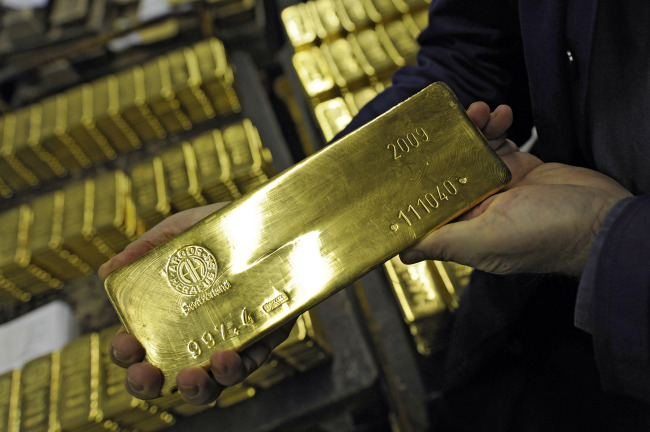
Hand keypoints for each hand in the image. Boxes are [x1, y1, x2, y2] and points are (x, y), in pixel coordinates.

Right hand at [98, 203, 293, 404]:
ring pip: (210, 383)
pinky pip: (250, 364)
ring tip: (192, 376)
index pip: (138, 347)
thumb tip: (107, 270)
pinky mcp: (263, 339)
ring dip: (196, 389)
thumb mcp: (181, 231)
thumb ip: (147, 248)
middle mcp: (196, 336)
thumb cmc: (220, 227)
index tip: (126, 344)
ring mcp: (230, 341)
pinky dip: (236, 368)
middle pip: (166, 377)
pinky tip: (226, 357)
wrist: (273, 219)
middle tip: (146, 374)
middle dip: (149, 385)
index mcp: (168, 316)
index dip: (125, 354)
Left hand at [400, 102, 631, 276]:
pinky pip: (498, 143)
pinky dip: (497, 126)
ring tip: (480, 110)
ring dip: (472, 128)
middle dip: (444, 144)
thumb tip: (403, 252)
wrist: (603, 218)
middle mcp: (478, 209)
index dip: (415, 181)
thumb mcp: (487, 241)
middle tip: (448, 119)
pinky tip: (501, 113)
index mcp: (464, 229)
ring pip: (471, 152)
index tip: (406, 153)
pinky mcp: (520, 169)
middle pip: (446, 172)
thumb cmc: (547, 236)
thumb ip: (444, 242)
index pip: (428, 204)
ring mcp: (499, 187)